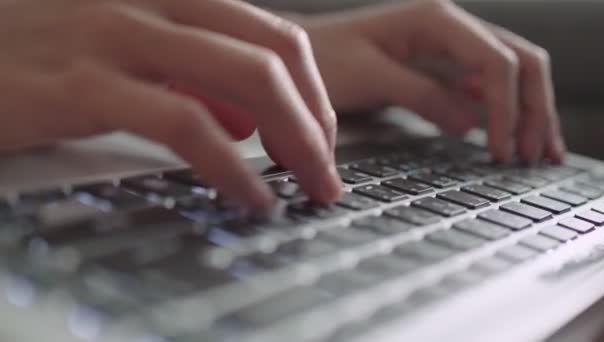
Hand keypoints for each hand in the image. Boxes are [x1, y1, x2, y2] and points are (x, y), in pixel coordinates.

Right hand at [0, 0, 341, 208]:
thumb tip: (245, 126)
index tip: (321, 140)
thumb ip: (191, 81)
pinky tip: (251, 196)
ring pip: (245, 79)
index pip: (275, 36)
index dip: (314, 92)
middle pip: (274, 56)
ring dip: (296, 141)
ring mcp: (117, 39)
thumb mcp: (126, 56)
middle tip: (327, 173)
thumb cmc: (38, 56)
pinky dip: (231, 166)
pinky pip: (183, 123)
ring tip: (311, 188)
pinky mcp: (81, 85)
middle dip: (318, 122)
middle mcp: (151, 6)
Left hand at [299, 0, 564, 162]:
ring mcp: (449, 46)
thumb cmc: (322, 59)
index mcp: (436, 19)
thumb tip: (470, 124)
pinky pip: (487, 85)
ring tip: (540, 153)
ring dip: (530, 111)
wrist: (297, 53)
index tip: (499, 151)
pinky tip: (509, 135)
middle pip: (520, 61)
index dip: (506, 108)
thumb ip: (421, 95)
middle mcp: (451, 27)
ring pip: (512, 72)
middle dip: (534, 109)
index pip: (496, 60)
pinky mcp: (441, 67)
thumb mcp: (368, 77)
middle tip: (536, 157)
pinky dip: (505, 111)